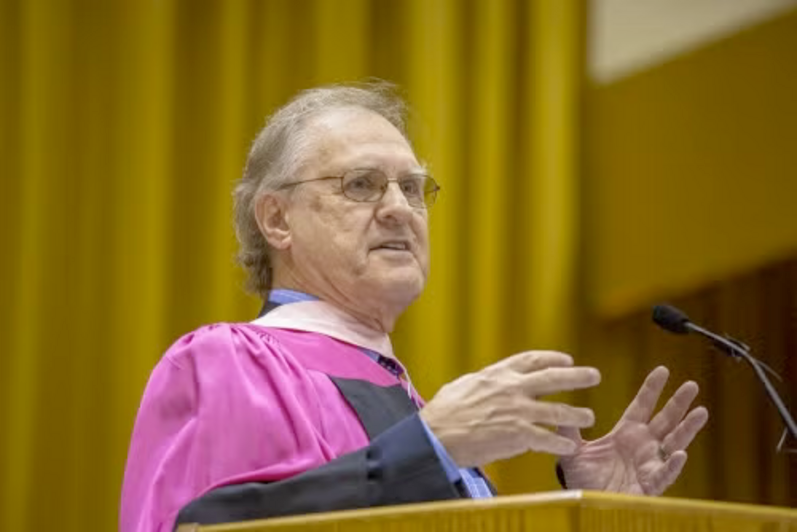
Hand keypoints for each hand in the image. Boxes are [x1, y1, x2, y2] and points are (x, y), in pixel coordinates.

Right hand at [420, 351, 600, 467]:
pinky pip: (548, 439)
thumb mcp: (465, 385)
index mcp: (498, 374)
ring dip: (576, 414)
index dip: (552, 359)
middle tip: (594, 376)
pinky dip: (561, 444)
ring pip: (557, 411)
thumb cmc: (444, 412)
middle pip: (553, 378)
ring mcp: (517, 412)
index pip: (532, 360)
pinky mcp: (518, 436)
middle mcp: (512, 389)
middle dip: (577, 376)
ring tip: (589, 416)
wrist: (437, 436)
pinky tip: (570, 447)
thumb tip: (490, 382)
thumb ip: (485, 382)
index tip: (566, 360)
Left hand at [557, 366, 708, 494]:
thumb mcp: (573, 450)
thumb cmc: (583, 479)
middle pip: (665, 420)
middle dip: (678, 403)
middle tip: (691, 385)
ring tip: (701, 412)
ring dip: (687, 428)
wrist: (585, 503)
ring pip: (673, 443)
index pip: (642, 406)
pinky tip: (680, 453)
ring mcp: (649, 464)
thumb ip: (569, 430)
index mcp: (626, 433)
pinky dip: (672, 465)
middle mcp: (642, 445)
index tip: (663, 370)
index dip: (652, 389)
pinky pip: (664, 474)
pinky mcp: (649, 484)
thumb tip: (561, 407)